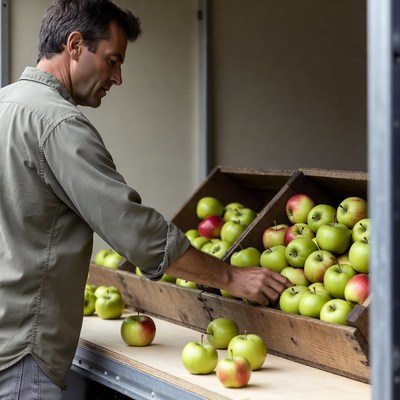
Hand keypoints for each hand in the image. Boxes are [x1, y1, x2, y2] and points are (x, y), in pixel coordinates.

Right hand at [166, 246, 291, 306]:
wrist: (229, 276)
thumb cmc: (242, 274)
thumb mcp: (256, 270)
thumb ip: (266, 275)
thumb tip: (277, 283)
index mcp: (267, 271)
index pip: (285, 280)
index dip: (289, 287)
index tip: (291, 292)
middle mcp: (266, 277)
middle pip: (282, 290)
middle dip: (281, 295)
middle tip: (278, 299)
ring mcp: (261, 285)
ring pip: (274, 297)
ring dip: (272, 300)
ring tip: (267, 300)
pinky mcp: (255, 293)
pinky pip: (265, 302)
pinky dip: (264, 303)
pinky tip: (260, 301)